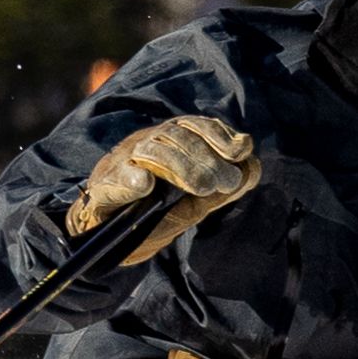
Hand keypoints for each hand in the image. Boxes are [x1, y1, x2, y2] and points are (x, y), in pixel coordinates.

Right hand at [67, 114, 257, 260]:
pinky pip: (118, 178)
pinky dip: (132, 179)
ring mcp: (124, 162)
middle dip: (207, 158)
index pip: (195, 126)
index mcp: (168, 142)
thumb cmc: (151, 210)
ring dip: (181, 167)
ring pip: (152, 151)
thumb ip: (219, 186)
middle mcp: (147, 144)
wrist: (104, 232)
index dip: (220, 135)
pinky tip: (146, 185)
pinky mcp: (104, 186)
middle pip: (178, 137)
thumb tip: (253, 168)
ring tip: (203, 188)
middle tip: (226, 181)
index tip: (241, 150)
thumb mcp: (191, 200)